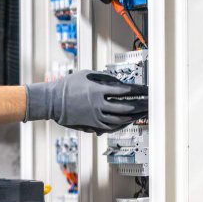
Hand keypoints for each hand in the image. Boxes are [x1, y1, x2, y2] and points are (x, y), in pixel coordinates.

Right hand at [25, 69, 147, 133]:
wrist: (52, 101)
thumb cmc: (68, 85)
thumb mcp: (87, 74)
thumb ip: (104, 78)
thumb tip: (120, 82)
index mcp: (98, 90)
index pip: (125, 90)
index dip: (138, 91)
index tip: (147, 91)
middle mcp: (98, 104)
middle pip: (126, 106)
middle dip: (141, 105)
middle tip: (150, 104)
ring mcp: (95, 116)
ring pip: (120, 119)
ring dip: (134, 116)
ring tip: (142, 114)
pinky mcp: (92, 124)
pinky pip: (111, 126)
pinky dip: (122, 124)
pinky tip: (128, 121)